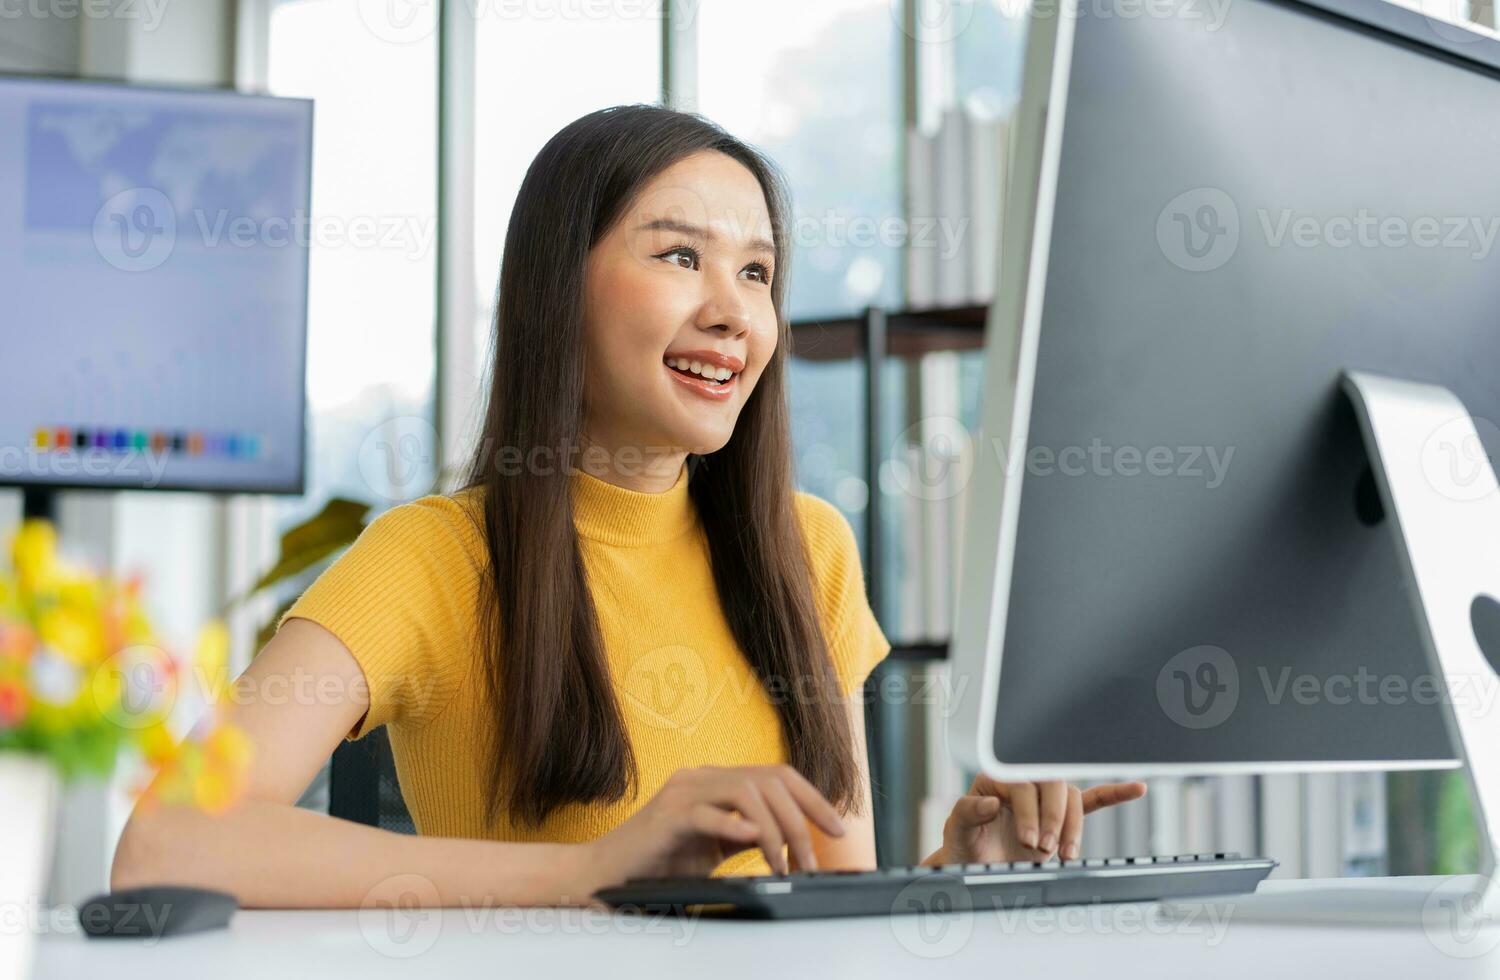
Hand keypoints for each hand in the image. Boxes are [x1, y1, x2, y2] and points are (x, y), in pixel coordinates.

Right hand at [576, 764, 845, 901]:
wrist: (606, 872)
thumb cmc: (660, 861)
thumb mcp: (715, 847)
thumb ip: (748, 835)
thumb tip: (793, 843)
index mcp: (716, 780)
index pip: (777, 775)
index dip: (813, 798)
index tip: (839, 825)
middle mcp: (702, 777)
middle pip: (769, 780)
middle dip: (800, 819)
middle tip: (810, 859)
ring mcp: (683, 792)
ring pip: (746, 792)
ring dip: (774, 830)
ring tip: (780, 863)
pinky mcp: (666, 816)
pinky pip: (707, 813)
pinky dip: (733, 825)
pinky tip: (752, 840)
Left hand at [930, 775, 1146, 865]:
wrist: (974, 868)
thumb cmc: (964, 847)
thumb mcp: (956, 830)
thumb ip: (967, 812)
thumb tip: (991, 801)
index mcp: (998, 778)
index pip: (1025, 783)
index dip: (1031, 811)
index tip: (1028, 840)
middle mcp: (1023, 782)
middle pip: (1053, 786)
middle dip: (1054, 818)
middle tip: (1044, 848)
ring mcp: (1045, 799)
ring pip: (1072, 798)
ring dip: (1073, 825)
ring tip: (1063, 853)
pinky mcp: (1060, 817)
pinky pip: (1090, 801)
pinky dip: (1113, 795)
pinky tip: (1136, 788)